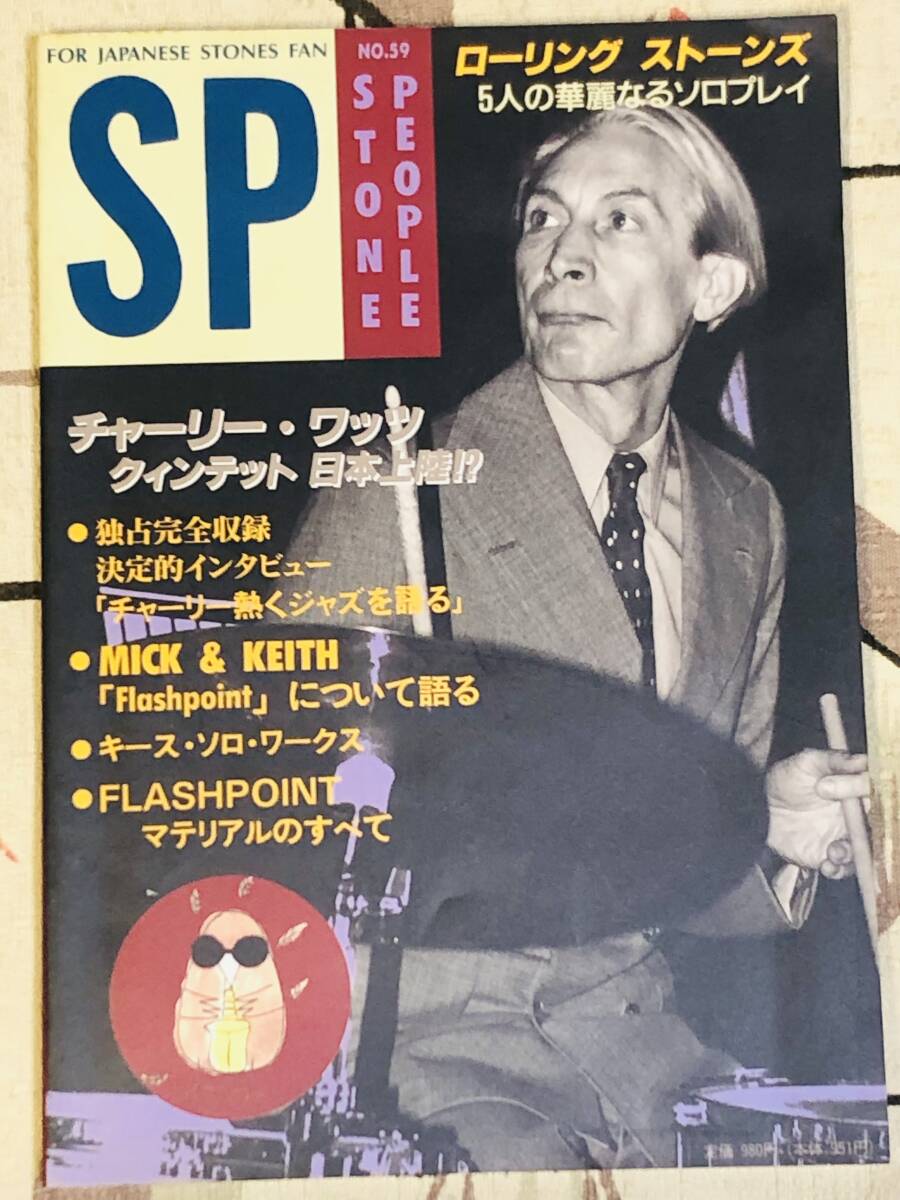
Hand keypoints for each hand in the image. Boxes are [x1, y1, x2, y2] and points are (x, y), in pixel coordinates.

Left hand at [765, 749, 868, 874]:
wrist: (759, 808)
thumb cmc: (787, 780)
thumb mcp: (805, 763)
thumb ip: (832, 761)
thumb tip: (861, 760)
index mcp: (855, 788)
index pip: (870, 788)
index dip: (855, 787)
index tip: (825, 787)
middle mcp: (857, 814)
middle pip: (877, 823)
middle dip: (867, 828)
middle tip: (848, 826)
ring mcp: (846, 837)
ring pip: (865, 849)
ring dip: (853, 853)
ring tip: (834, 850)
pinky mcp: (831, 856)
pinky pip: (844, 868)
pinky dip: (839, 869)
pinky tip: (826, 864)